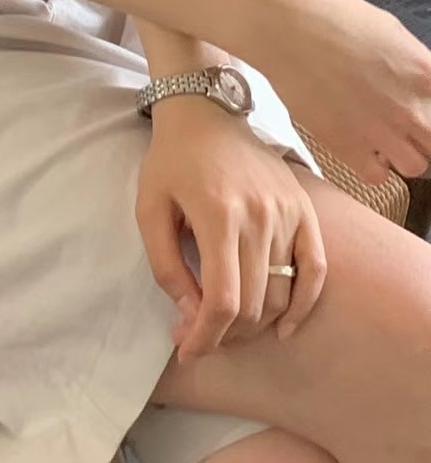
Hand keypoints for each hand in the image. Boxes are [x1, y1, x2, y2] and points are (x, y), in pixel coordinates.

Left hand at [136, 99, 326, 360]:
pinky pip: (315, 270)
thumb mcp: (149, 209)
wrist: (207, 113)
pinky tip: (284, 327)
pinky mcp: (305, 210)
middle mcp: (260, 217)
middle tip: (198, 336)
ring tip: (226, 326)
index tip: (188, 350)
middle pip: (253, 304)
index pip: (223, 300)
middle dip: (224, 334)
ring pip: (281, 294)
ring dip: (255, 324)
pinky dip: (303, 305)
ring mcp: (289, 214)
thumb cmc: (171, 161)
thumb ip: (165, 265)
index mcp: (218, 215)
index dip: (206, 337)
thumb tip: (189, 314)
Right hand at [243, 0, 430, 183]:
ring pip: (415, 166)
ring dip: (403, 153)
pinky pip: (377, 177)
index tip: (419, 107)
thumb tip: (418, 78)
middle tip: (405, 125)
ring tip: (383, 137)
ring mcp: (380, 130)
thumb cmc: (330, 17)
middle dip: (423, 135)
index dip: (429, 108)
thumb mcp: (389, 29)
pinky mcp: (346, 146)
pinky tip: (361, 147)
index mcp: (425, 74)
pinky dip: (373, 167)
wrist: (283, 28)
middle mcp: (409, 107)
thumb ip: (413, 62)